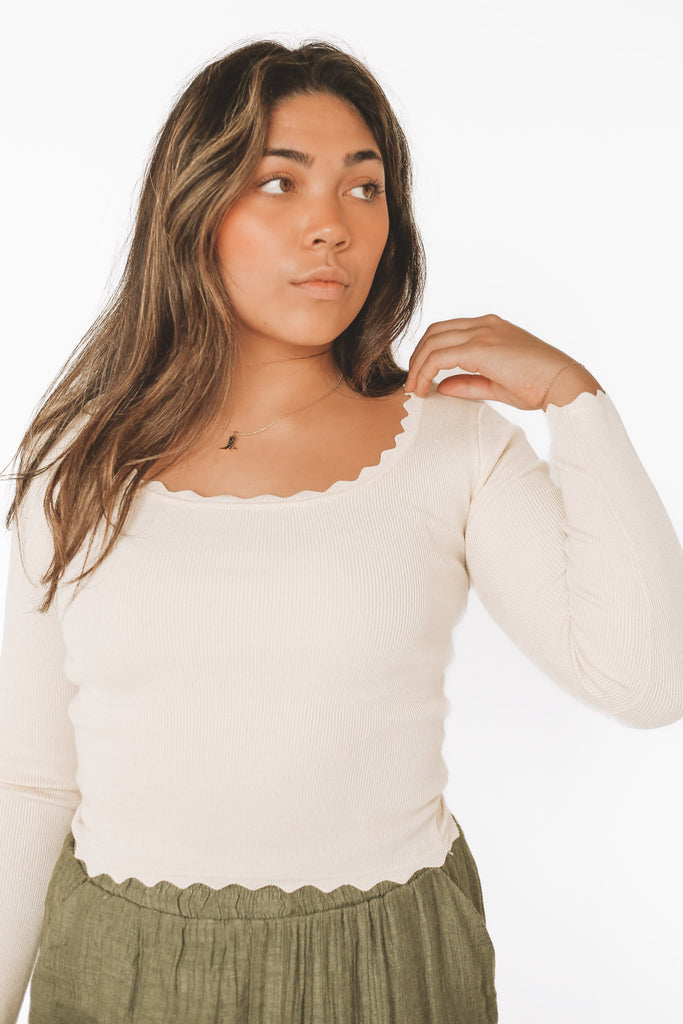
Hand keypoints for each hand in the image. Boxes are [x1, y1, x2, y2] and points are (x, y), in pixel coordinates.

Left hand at [404, 313, 591, 410]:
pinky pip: (440, 356)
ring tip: (414, 390)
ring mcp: (483, 333)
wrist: (563, 385)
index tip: (421, 378)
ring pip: (433, 342)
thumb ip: (468, 383)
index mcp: (491, 328)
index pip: (447, 331)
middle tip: (412, 384)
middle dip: (417, 357)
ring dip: (418, 366)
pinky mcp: (481, 347)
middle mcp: (485, 324)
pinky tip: (423, 389)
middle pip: (434, 332)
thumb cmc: (538, 387)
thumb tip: (441, 387)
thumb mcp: (496, 385)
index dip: (428, 353)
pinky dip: (426, 372)